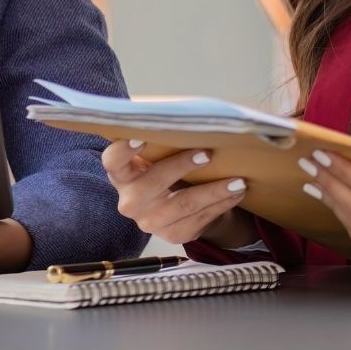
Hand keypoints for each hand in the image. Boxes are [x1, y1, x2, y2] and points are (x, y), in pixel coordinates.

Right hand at [103, 140, 253, 246]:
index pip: (113, 160)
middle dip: (182, 166)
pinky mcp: (172, 235)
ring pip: (184, 204)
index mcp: (121, 174)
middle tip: (207, 153)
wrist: (177, 205)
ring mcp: (149, 222)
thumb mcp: (158, 154)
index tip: (142, 136)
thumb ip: (162, 138)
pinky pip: (200, 219)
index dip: (124, 149)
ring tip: (237, 180)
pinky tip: (235, 193)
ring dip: (214, 191)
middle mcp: (130, 201)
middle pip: (154, 182)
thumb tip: (185, 114)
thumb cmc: (167, 168)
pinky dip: (221, 205)